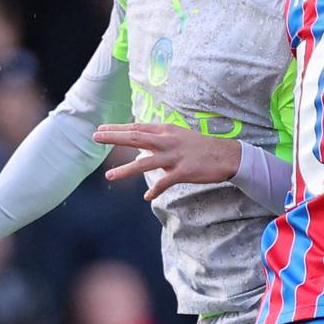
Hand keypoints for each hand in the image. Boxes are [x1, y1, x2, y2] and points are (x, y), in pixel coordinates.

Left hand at [95, 124, 241, 199]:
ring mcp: (175, 156)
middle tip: (96, 137)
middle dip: (114, 137)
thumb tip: (138, 153)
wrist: (227, 155)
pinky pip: (165, 182)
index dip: (118, 128)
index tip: (101, 129)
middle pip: (136, 137)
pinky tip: (147, 196)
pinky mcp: (184, 171)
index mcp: (167, 131)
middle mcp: (168, 140)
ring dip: (126, 170)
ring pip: (146, 162)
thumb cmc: (201, 148)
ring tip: (109, 176)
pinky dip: (155, 190)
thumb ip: (158, 144)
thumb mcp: (179, 139)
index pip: (137, 127)